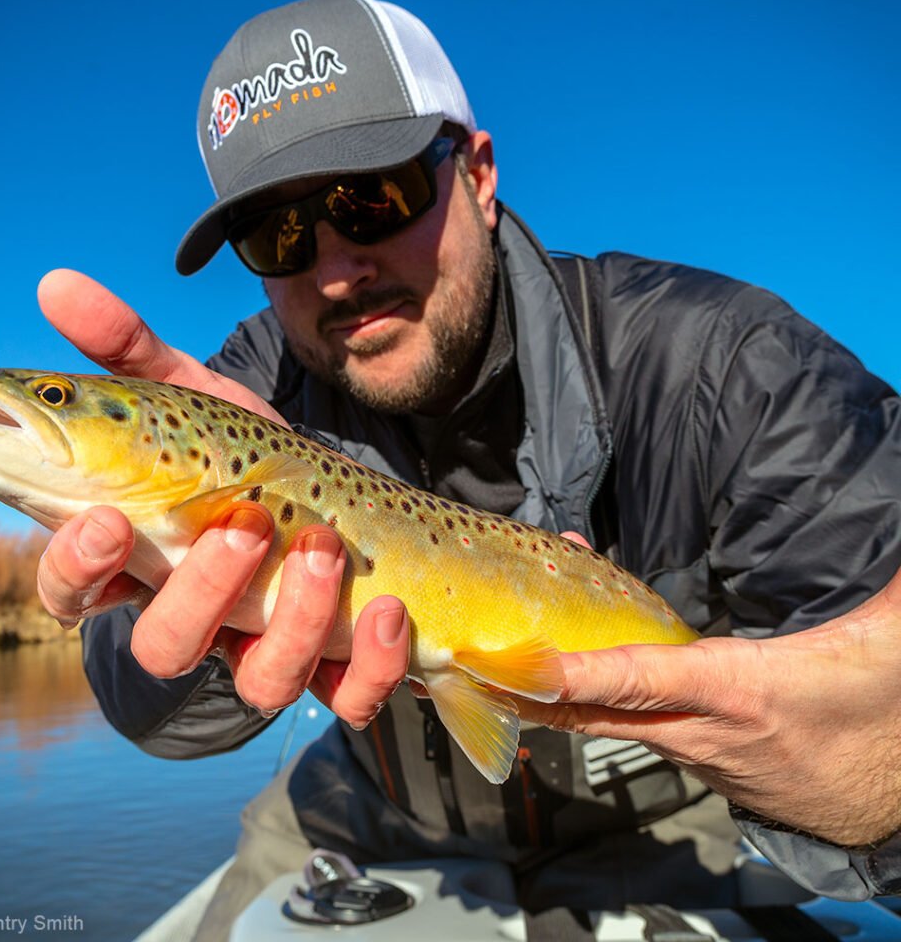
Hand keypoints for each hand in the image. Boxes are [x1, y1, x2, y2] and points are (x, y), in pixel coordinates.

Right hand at [35, 270, 409, 723]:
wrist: (333, 507)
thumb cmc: (241, 458)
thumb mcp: (193, 401)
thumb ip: (128, 351)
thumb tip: (54, 280)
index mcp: (144, 558)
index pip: (73, 588)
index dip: (73, 567)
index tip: (100, 520)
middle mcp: (198, 616)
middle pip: (166, 645)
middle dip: (199, 590)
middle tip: (241, 522)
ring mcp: (267, 649)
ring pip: (259, 679)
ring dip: (291, 619)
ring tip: (320, 545)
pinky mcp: (335, 668)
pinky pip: (346, 697)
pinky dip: (368, 665)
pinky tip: (386, 607)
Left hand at [518, 564, 900, 847]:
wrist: (897, 794)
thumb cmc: (881, 714)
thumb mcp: (884, 644)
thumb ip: (884, 593)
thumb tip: (900, 535)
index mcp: (739, 695)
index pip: (642, 680)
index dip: (575, 674)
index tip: (516, 665)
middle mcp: (701, 730)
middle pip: (595, 710)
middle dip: (529, 686)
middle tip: (470, 653)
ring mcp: (692, 751)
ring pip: (606, 717)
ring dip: (555, 685)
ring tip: (506, 641)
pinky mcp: (694, 757)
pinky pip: (628, 722)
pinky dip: (593, 694)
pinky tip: (570, 661)